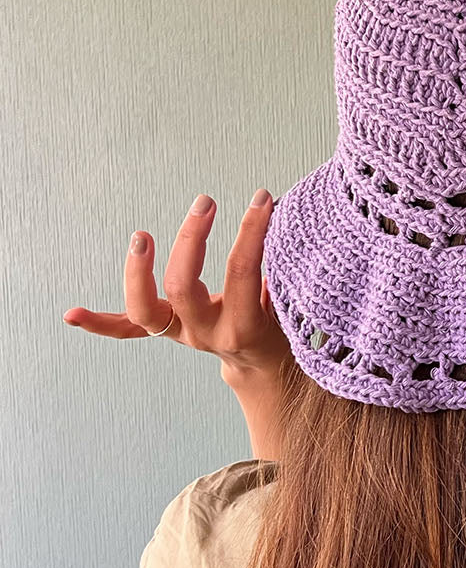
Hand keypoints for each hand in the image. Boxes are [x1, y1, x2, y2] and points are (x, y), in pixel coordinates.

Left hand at [63, 189, 291, 380]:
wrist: (263, 367)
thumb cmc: (280, 331)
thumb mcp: (291, 306)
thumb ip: (284, 270)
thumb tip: (279, 219)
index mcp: (242, 329)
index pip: (242, 272)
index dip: (251, 232)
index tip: (260, 200)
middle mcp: (206, 335)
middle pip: (183, 287)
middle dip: (191, 241)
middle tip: (205, 205)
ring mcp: (181, 335)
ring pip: (145, 312)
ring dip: (136, 274)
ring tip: (141, 238)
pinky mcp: (166, 332)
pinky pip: (128, 329)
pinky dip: (100, 322)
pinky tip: (72, 314)